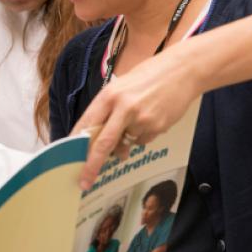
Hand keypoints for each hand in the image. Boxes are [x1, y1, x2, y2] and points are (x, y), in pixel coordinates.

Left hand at [71, 48, 201, 188]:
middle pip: (103, 144)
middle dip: (92, 165)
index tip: (69, 159)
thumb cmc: (147, 77)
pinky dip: (143, 135)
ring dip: (127, 141)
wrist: (182, 70)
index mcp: (108, 95)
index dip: (76, 144)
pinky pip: (143, 140)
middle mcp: (123, 107)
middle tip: (85, 181)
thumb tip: (103, 144)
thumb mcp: (120, 88)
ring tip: (138, 116)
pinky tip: (151, 117)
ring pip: (126, 143)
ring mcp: (142, 118)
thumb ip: (109, 113)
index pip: (87, 125)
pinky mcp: (157, 126)